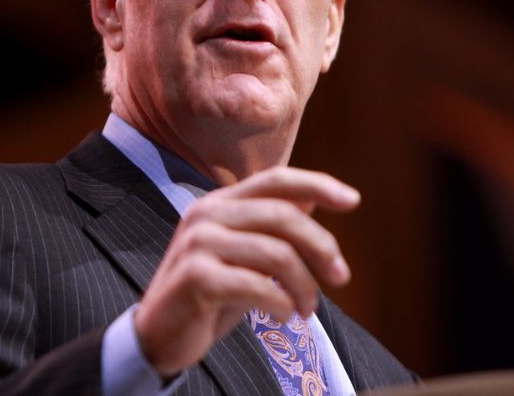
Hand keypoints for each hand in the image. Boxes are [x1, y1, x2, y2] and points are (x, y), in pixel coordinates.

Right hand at [132, 166, 360, 377]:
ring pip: (277, 254)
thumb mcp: (244, 256)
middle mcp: (206, 213)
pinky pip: (257, 285)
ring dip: (304, 286)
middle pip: (284, 216)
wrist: (160, 335)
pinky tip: (283, 315)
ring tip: (307, 309)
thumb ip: (271, 227)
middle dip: (322, 248)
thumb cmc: (209, 295)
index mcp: (220, 202)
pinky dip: (281, 304)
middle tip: (340, 278)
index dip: (318, 184)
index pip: (276, 179)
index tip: (353, 200)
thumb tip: (312, 199)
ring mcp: (198, 243)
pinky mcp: (195, 277)